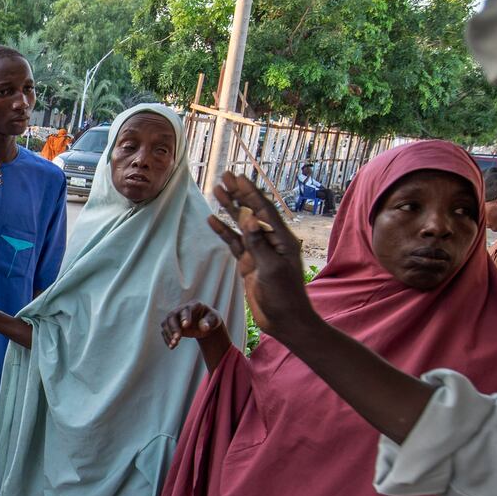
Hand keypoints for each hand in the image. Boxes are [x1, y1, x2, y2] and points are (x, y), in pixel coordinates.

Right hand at [160, 303, 224, 348]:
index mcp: (194, 305)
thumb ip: (209, 322)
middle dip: (174, 328)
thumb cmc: (210, 320)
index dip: (185, 317)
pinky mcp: (170, 325)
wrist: (204, 323)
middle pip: (172, 316)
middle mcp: (181, 309)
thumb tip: (203, 327)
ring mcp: (174, 317)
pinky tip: (172, 347)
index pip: (187, 310)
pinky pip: (165, 331)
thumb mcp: (214, 320)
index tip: (185, 326)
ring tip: (174, 345)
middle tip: (177, 339)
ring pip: (166, 323)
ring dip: (169, 334)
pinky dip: (167, 339)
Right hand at [208, 171, 316, 339]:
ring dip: (229, 208)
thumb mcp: (271, 268)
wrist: (284, 320)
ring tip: (216, 191)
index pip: (263, 209)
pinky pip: (234, 243)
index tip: (237, 177)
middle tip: (225, 176)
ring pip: (241, 224)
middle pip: (251, 211)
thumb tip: (248, 218)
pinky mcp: (249, 263)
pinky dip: (223, 231)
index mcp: (282, 238)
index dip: (250, 192)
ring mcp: (259, 251)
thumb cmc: (284, 295)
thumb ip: (258, 243)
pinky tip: (212, 220)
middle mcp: (271, 240)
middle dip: (238, 193)